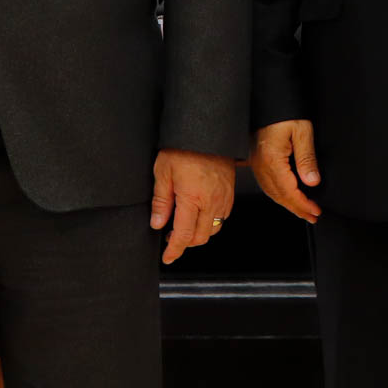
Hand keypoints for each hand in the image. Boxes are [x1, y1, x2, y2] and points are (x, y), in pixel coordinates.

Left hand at [151, 149, 235, 264]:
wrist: (207, 131)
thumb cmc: (184, 147)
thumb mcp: (163, 171)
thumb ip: (161, 201)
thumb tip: (157, 223)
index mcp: (192, 199)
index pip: (183, 236)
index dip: (174, 250)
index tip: (167, 257)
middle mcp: (211, 202)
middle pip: (200, 238)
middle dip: (185, 243)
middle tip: (171, 237)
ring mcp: (223, 198)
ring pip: (213, 230)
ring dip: (198, 234)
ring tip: (184, 225)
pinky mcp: (230, 192)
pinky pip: (223, 217)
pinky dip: (211, 223)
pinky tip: (199, 213)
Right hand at [250, 119, 320, 222]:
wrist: (269, 97)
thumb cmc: (284, 111)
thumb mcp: (302, 131)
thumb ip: (307, 158)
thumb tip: (312, 182)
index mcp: (272, 159)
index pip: (289, 192)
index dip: (303, 205)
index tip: (316, 211)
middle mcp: (261, 165)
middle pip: (279, 196)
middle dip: (297, 209)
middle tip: (313, 216)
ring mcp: (256, 163)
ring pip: (271, 192)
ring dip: (288, 204)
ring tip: (302, 211)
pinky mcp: (257, 159)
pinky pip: (266, 184)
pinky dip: (278, 195)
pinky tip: (286, 197)